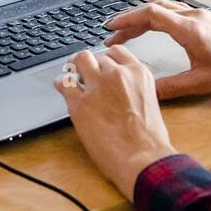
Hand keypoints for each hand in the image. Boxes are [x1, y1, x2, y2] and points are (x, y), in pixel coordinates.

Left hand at [54, 46, 176, 198]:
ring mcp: (97, 86)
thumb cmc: (149, 140)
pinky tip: (62, 88)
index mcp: (138, 73)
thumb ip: (133, 87)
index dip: (106, 59)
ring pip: (79, 60)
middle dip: (90, 64)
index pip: (116, 52)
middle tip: (85, 74)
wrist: (143, 159)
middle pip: (96, 55)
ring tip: (73, 77)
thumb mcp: (149, 101)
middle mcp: (117, 74)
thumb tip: (117, 87)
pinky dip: (61, 83)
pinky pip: (63, 82)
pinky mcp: (80, 103)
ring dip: (74, 68)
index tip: (101, 65)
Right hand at [103, 0, 210, 98]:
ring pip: (162, 8)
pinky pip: (173, 9)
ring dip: (141, 17)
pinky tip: (151, 15)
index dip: (127, 19)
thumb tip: (147, 91)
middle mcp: (192, 17)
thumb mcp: (201, 82)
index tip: (111, 28)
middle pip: (152, 10)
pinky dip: (156, 13)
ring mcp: (198, 15)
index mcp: (189, 29)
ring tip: (124, 29)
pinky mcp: (202, 18)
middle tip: (111, 34)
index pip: (151, 14)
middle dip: (128, 21)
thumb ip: (171, 87)